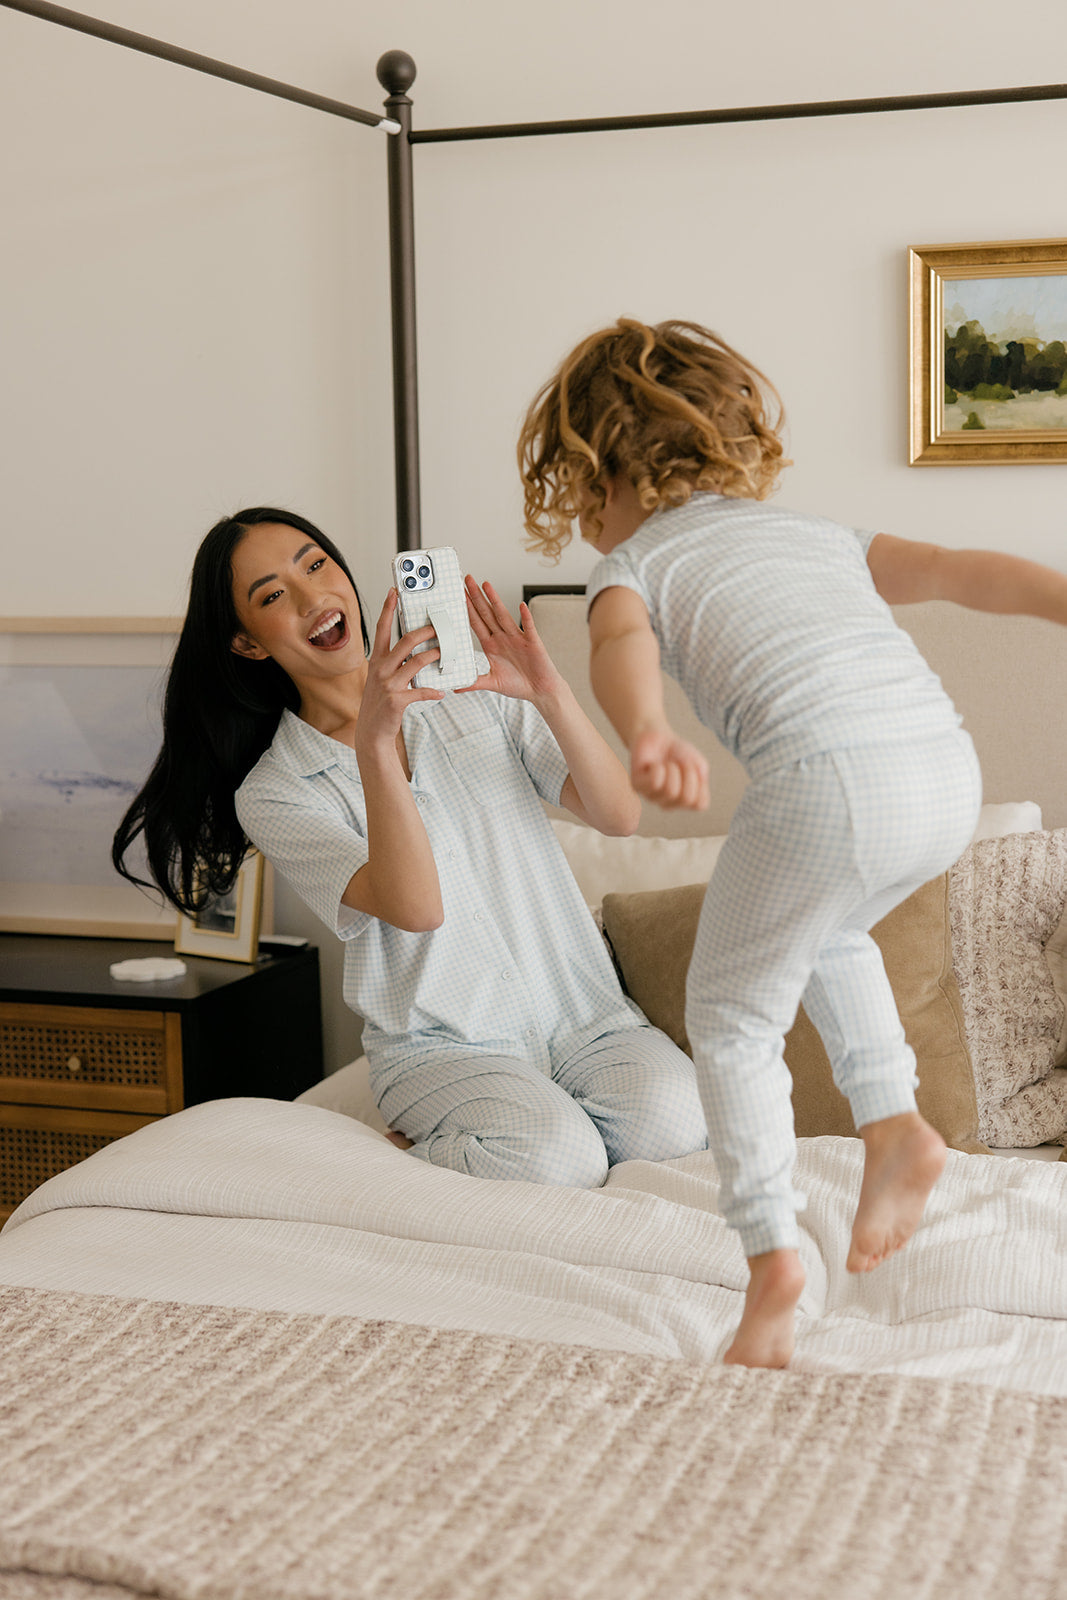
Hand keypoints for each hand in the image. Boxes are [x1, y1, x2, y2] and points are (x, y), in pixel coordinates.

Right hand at [355, 590, 442, 762]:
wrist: (371, 731)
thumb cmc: (380, 703)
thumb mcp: (381, 678)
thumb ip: (394, 662)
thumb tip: (413, 647)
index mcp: (377, 660)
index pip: (382, 629)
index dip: (388, 609)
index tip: (394, 592)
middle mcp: (381, 669)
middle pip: (405, 641)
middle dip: (425, 631)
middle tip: (439, 625)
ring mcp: (388, 685)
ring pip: (417, 663)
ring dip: (435, 656)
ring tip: (447, 653)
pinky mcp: (396, 701)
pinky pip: (420, 691)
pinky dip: (433, 691)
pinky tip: (441, 692)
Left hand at [458, 576, 564, 703]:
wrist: (541, 690)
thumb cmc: (519, 685)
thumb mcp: (492, 683)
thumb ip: (474, 683)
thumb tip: (455, 687)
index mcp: (491, 646)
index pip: (476, 623)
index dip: (467, 609)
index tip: (458, 596)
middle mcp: (503, 638)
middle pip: (486, 613)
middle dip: (476, 597)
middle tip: (467, 579)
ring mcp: (517, 638)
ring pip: (503, 616)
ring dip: (495, 600)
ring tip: (486, 585)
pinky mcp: (533, 642)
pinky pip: (528, 627)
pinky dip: (525, 617)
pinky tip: (521, 606)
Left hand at [631, 726, 709, 810]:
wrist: (657, 737)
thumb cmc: (678, 752)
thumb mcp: (697, 762)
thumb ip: (702, 775)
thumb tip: (694, 784)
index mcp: (686, 802)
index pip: (700, 804)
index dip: (699, 782)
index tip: (692, 769)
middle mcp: (669, 804)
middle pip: (686, 798)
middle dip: (688, 773)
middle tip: (678, 763)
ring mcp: (652, 798)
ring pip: (670, 791)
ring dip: (672, 769)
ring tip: (666, 763)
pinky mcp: (637, 787)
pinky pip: (655, 782)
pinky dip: (658, 767)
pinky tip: (653, 764)